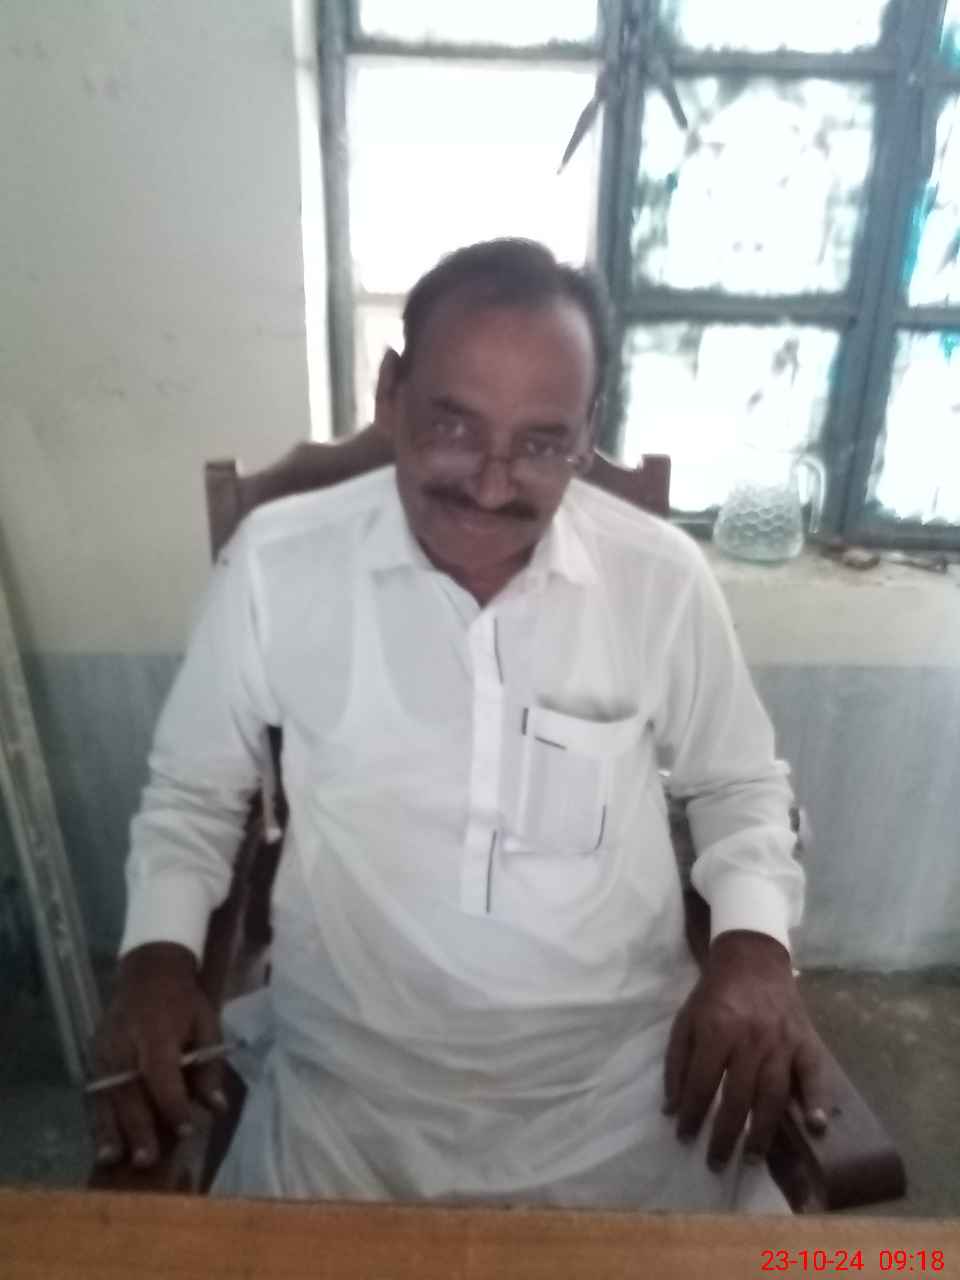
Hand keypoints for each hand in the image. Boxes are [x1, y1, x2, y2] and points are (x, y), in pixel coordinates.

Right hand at [90, 942, 226, 1168]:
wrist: (148, 971)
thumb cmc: (183, 1000)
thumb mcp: (207, 1023)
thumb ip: (209, 1066)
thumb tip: (216, 1107)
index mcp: (156, 1031)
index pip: (161, 1072)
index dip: (172, 1102)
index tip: (186, 1129)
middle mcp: (124, 1043)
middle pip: (128, 1090)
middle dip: (138, 1127)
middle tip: (147, 1160)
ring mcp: (103, 1050)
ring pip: (105, 1096)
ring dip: (110, 1130)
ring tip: (114, 1160)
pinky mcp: (92, 1057)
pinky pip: (94, 1093)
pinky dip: (98, 1119)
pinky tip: (104, 1145)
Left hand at [663, 930, 827, 1170]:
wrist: (752, 958)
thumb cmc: (714, 994)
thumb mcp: (685, 1019)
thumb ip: (676, 1063)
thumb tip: (671, 1109)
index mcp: (716, 1030)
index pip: (702, 1083)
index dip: (692, 1115)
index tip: (684, 1138)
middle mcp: (750, 1039)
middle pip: (738, 1096)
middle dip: (726, 1135)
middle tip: (717, 1163)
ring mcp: (782, 1041)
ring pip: (773, 1093)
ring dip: (763, 1130)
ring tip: (752, 1158)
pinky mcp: (806, 1040)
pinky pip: (814, 1074)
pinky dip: (818, 1100)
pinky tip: (816, 1126)